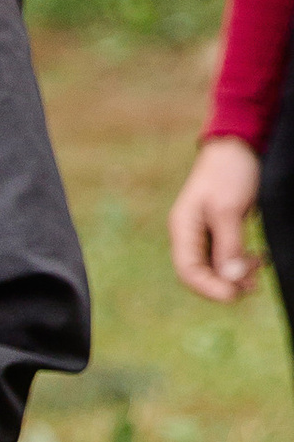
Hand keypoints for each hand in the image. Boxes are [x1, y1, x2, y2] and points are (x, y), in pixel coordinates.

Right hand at [169, 135, 263, 300]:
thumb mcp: (229, 210)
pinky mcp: (220, 230)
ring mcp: (205, 233)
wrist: (238, 146)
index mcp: (183, 229)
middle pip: (201, 273)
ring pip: (216, 267)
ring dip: (236, 275)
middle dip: (226, 283)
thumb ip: (229, 245)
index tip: (233, 295)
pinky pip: (227, 256)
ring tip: (259, 268)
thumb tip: (230, 278)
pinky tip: (258, 259)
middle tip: (252, 285)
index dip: (209, 288)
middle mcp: (190, 235)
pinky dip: (241, 262)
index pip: (188, 270)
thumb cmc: (228, 173)